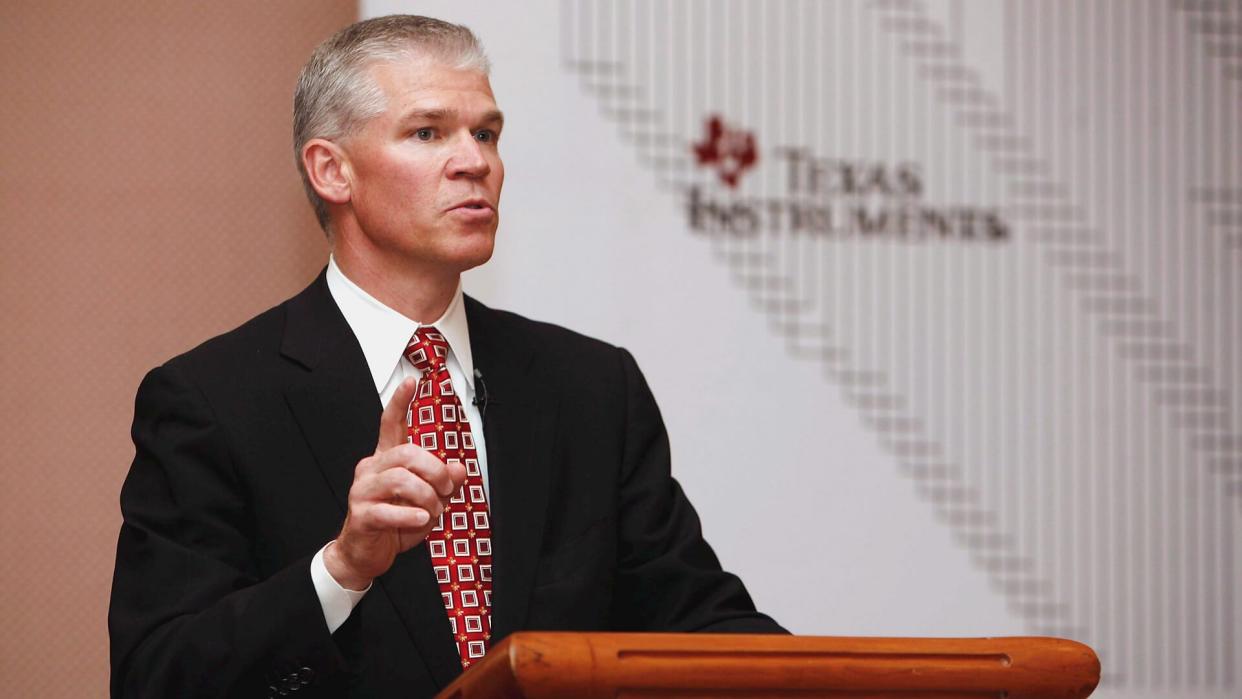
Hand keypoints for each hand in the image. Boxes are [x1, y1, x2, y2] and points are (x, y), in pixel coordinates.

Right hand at [324, 376, 467, 589]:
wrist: (365, 555)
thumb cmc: (394, 524)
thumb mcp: (427, 502)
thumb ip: (444, 484)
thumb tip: (459, 469)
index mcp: (386, 460)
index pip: (391, 424)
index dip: (400, 402)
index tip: (412, 381)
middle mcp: (372, 470)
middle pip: (407, 453)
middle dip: (435, 470)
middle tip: (447, 489)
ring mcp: (363, 491)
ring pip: (401, 479)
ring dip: (427, 497)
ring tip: (433, 511)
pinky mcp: (361, 514)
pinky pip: (389, 510)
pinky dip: (411, 516)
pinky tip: (422, 521)